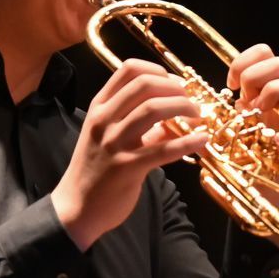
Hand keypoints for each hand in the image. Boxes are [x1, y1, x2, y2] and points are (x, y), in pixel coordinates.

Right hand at [51, 58, 206, 249]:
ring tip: (197, 116)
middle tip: (191, 101)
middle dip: (176, 88)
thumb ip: (141, 126)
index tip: (175, 84)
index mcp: (100, 107)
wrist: (76, 208)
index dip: (158, 70)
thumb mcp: (110, 139)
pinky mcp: (127, 167)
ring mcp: (113, 143)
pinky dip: (188, 142)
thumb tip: (175, 118)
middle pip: (144, 84)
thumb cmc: (96, 170)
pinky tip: (202, 140)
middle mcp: (104, 120)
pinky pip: (163, 149)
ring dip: (183, 108)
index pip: (129, 69)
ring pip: (153, 109)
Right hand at [228, 43, 278, 167]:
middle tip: (248, 104)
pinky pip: (248, 55)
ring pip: (263, 52)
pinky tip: (232, 85)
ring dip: (245, 72)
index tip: (260, 109)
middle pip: (278, 63)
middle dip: (256, 82)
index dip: (275, 92)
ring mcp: (272, 75)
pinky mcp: (256, 71)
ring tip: (240, 93)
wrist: (268, 141)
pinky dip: (236, 66)